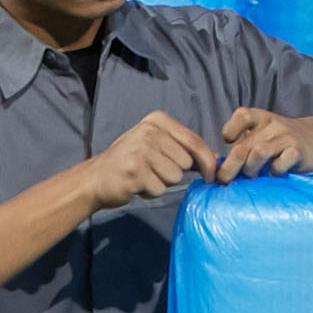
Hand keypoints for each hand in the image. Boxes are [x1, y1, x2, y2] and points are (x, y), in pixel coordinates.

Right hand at [87, 108, 215, 214]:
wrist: (96, 178)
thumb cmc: (131, 161)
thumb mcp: (156, 144)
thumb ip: (183, 147)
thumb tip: (215, 159)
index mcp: (157, 120)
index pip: (194, 141)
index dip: (207, 161)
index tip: (211, 175)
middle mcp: (149, 131)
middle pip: (185, 162)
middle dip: (175, 173)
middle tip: (153, 170)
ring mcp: (140, 151)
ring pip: (174, 177)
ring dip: (162, 183)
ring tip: (144, 176)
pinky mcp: (134, 172)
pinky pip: (159, 189)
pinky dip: (150, 192)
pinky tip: (136, 184)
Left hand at [213, 108, 312, 179]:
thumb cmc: (281, 141)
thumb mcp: (262, 135)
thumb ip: (243, 146)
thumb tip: (218, 168)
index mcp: (261, 118)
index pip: (242, 115)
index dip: (230, 130)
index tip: (228, 143)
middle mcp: (273, 125)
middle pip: (243, 146)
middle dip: (230, 167)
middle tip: (225, 179)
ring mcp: (286, 137)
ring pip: (259, 153)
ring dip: (250, 169)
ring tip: (252, 175)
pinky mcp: (298, 152)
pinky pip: (280, 163)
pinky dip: (274, 171)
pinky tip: (274, 173)